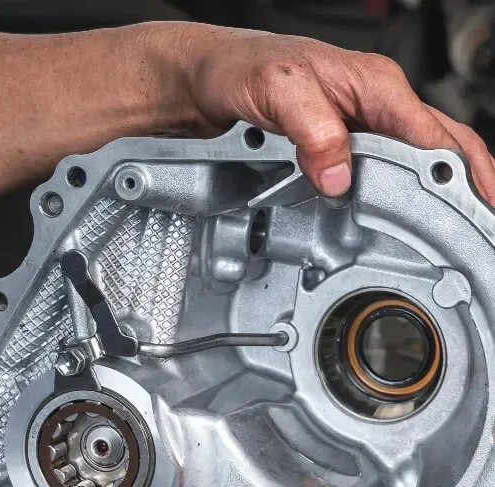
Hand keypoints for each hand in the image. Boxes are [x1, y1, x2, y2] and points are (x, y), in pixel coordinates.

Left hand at [161, 23, 494, 202]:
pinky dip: (405, 199)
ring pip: (418, 164)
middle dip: (471, 187)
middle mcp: (375, 105)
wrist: (203, 80)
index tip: (479, 208)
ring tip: (461, 234)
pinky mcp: (344, 148)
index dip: (463, 175)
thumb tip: (340, 174)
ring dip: (442, 196)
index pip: (435, 135)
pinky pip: (387, 175)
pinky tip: (413, 222)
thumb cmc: (237, 70)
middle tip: (483, 231)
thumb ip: (313, 129)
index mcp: (373, 85)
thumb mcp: (276, 91)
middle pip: (443, 149)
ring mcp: (362, 128)